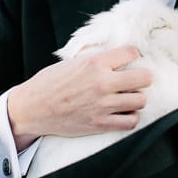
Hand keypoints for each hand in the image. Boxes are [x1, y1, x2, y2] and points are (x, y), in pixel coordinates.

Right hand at [7, 45, 151, 149]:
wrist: (32, 108)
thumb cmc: (49, 83)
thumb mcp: (72, 62)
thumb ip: (95, 59)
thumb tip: (116, 57)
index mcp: (95, 63)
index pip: (132, 53)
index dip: (133, 56)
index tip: (130, 60)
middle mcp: (103, 83)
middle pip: (144, 78)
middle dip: (143, 77)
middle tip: (136, 80)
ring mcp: (103, 105)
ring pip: (141, 100)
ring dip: (136, 98)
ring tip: (128, 97)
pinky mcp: (101, 124)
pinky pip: (131, 121)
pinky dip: (130, 117)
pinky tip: (123, 113)